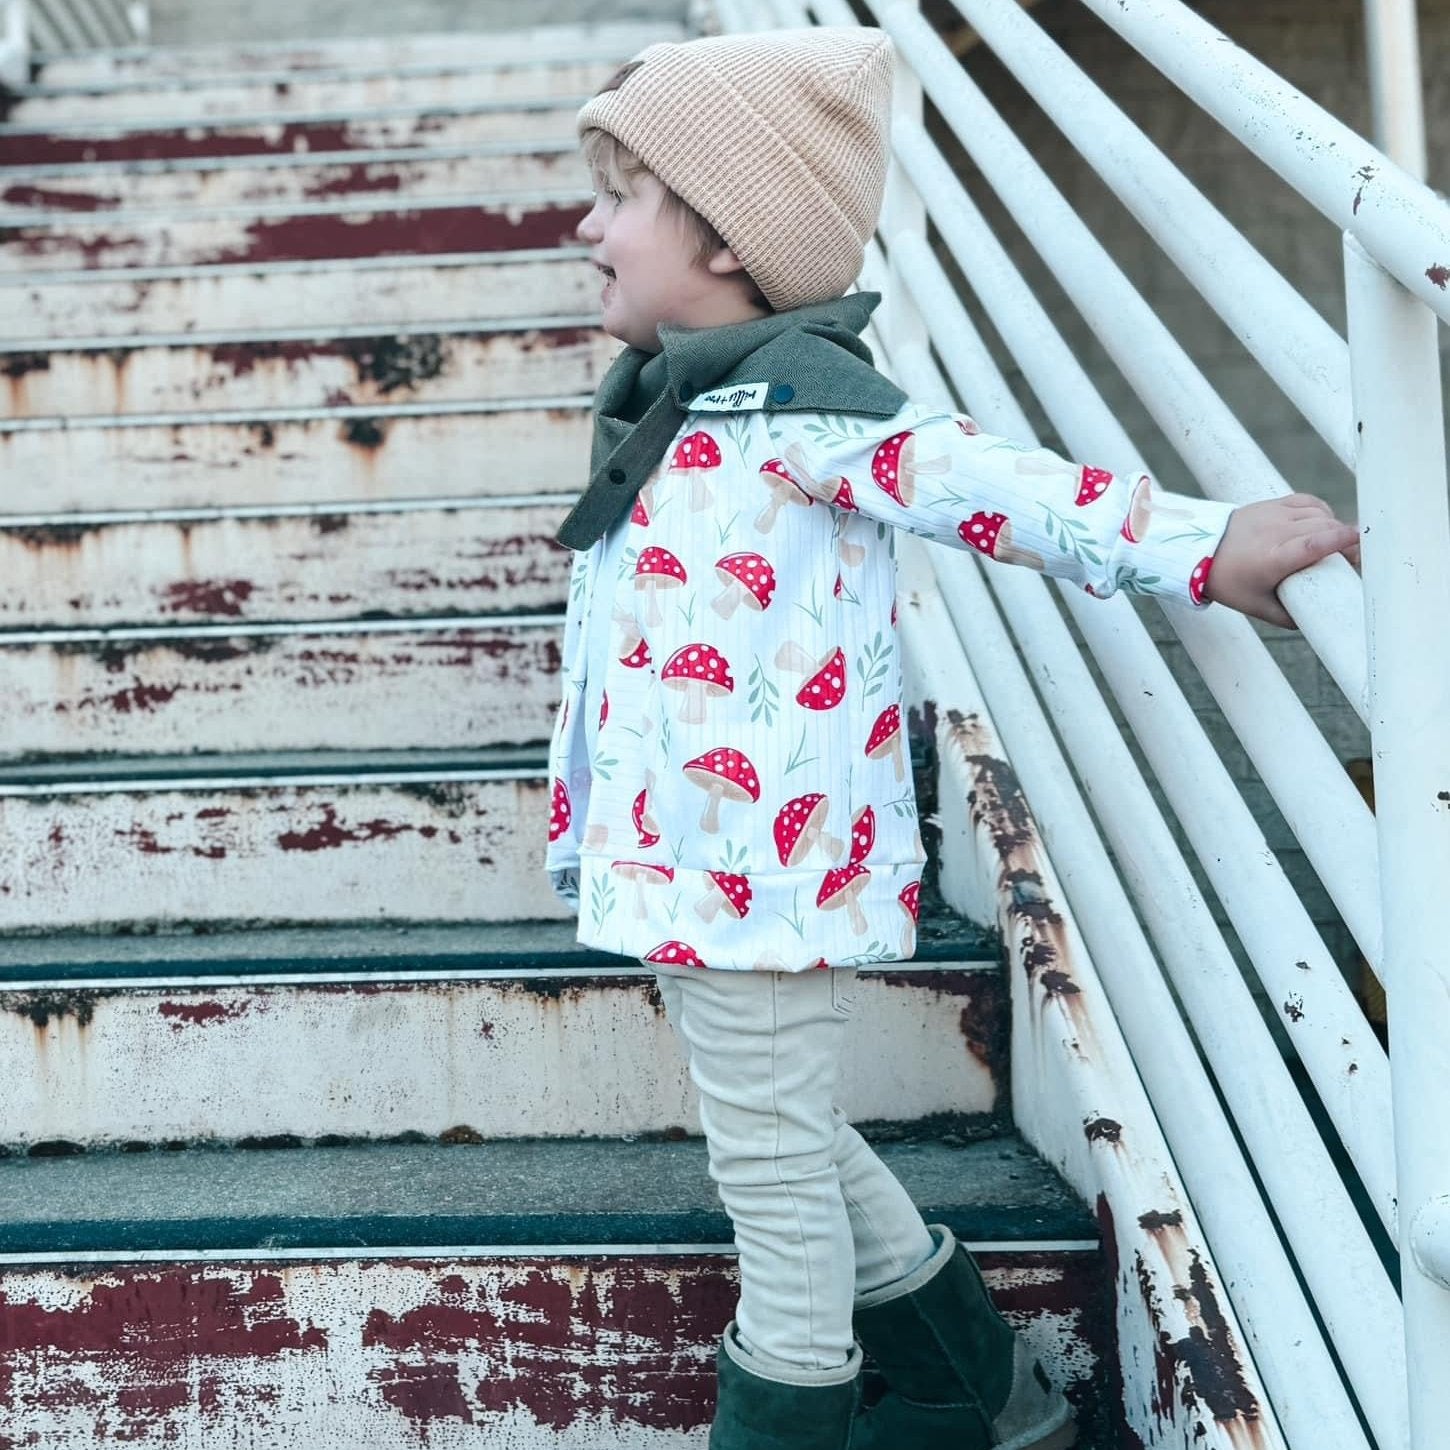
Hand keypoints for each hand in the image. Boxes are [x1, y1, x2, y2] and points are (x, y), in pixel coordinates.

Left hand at [1204, 494, 1360, 627]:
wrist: (1196, 551)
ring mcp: (1274, 514)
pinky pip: (1307, 501)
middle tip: (1351, 559)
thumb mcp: (1256, 606)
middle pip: (1324, 528)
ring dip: (1334, 527)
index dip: (1341, 540)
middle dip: (1345, 541)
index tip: (1361, 543)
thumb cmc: (1227, 581)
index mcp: (1273, 558)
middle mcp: (1275, 532)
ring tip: (1336, 545)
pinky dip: (1321, 511)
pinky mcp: (1272, 504)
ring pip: (1319, 514)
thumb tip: (1315, 622)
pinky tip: (1322, 524)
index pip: (1313, 543)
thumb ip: (1287, 616)